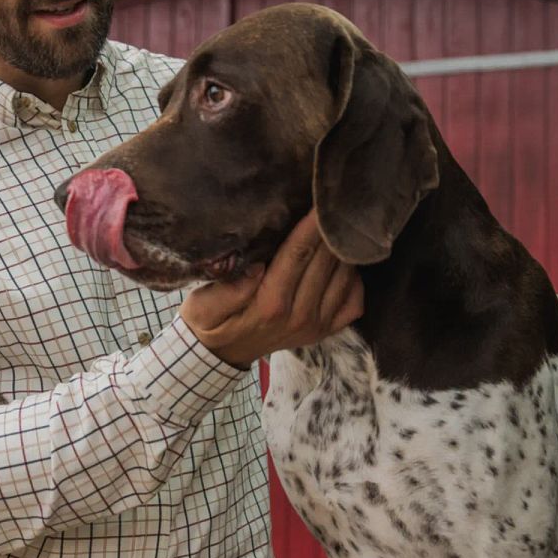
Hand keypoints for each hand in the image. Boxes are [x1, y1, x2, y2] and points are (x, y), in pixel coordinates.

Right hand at [181, 212, 363, 368]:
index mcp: (270, 304)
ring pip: (345, 278)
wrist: (222, 356)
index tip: (321, 201)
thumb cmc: (210, 322)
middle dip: (332, 229)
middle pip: (325, 262)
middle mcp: (300, 316)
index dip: (312, 226)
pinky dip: (354, 279)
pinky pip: (354, 301)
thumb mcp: (203, 306)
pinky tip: (342, 262)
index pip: (298, 255)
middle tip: (337, 202)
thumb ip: (228, 288)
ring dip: (345, 250)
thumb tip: (256, 265)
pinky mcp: (325, 331)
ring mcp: (316, 325)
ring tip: (341, 224)